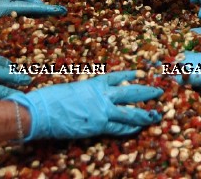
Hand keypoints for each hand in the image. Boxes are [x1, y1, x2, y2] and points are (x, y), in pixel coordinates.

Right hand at [7, 71, 162, 139]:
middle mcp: (102, 95)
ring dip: (145, 113)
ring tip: (156, 114)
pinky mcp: (98, 125)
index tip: (142, 72)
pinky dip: (129, 129)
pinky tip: (138, 129)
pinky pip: (119, 128)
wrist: (40, 112)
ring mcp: (102, 110)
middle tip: (159, 92)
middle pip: (131, 92)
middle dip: (147, 92)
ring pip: (130, 112)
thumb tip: (88, 97)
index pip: (118, 77)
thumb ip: (85, 92)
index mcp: (95, 83)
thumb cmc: (50, 99)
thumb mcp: (72, 89)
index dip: (131, 75)